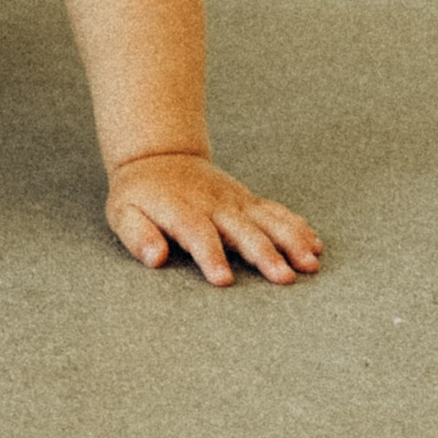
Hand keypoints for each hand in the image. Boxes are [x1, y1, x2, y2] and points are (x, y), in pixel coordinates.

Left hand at [105, 153, 322, 286]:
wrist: (159, 156)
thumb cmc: (139, 195)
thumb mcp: (123, 213)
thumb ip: (137, 235)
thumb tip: (154, 257)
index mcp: (181, 211)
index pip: (198, 235)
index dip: (211, 257)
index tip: (224, 280)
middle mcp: (213, 206)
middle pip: (242, 230)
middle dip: (264, 254)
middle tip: (284, 278)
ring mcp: (235, 201)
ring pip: (267, 220)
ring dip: (291, 240)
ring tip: (310, 263)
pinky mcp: (248, 200)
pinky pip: (276, 212)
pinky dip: (296, 226)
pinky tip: (314, 245)